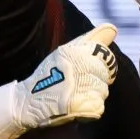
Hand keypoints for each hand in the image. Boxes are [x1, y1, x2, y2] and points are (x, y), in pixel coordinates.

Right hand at [0, 24, 119, 138]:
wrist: (27, 100)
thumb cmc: (49, 74)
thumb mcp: (66, 52)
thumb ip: (91, 40)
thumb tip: (112, 28)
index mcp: (75, 50)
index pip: (106, 56)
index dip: (101, 64)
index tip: (90, 68)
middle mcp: (79, 65)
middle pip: (106, 75)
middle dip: (96, 81)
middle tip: (78, 85)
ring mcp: (80, 86)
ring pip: (103, 91)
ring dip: (92, 96)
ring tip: (75, 95)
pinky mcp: (80, 105)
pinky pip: (98, 107)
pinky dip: (90, 109)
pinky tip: (76, 106)